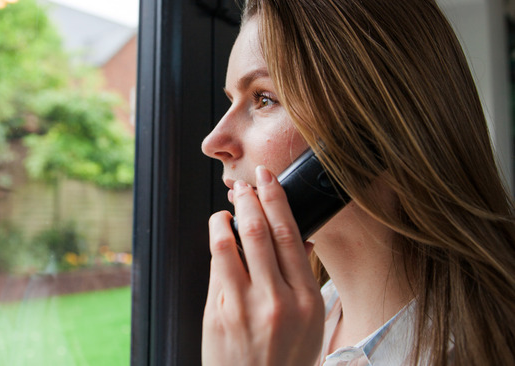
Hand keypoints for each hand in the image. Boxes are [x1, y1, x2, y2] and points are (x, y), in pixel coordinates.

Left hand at [202, 166, 323, 365]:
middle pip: (260, 233)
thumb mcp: (312, 324)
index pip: (291, 236)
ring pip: (231, 244)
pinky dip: (217, 242)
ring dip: (227, 216)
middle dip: (251, 199)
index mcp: (307, 301)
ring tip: (229, 206)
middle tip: (246, 183)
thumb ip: (305, 280)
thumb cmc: (287, 360)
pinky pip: (216, 268)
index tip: (269, 180)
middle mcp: (277, 302)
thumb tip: (300, 239)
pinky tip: (219, 231)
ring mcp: (244, 308)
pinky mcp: (218, 314)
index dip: (277, 200)